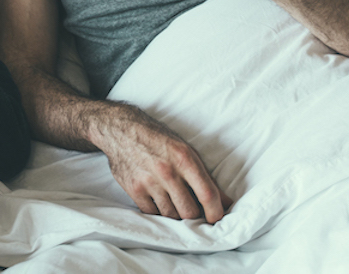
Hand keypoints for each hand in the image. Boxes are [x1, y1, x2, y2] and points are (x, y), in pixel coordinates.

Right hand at [96, 103, 230, 223]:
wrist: (121, 130)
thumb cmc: (158, 139)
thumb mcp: (186, 150)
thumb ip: (206, 177)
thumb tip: (226, 202)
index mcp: (184, 159)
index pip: (207, 194)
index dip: (215, 212)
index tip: (217, 219)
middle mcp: (167, 171)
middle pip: (189, 211)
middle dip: (194, 216)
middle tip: (194, 211)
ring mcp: (148, 181)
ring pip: (170, 215)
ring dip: (176, 214)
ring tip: (176, 204)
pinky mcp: (134, 189)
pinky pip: (152, 213)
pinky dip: (158, 212)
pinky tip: (160, 202)